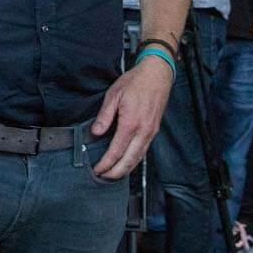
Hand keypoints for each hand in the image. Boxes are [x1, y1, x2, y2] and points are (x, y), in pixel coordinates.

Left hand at [90, 55, 172, 178]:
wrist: (157, 75)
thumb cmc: (135, 82)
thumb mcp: (114, 95)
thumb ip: (104, 116)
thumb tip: (96, 132)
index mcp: (131, 123)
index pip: (116, 151)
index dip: (106, 164)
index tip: (97, 169)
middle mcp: (143, 131)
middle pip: (129, 161)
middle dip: (116, 172)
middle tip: (103, 177)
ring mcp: (150, 132)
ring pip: (138, 158)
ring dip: (126, 169)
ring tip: (113, 174)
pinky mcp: (154, 130)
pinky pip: (144, 151)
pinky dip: (134, 160)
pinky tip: (127, 162)